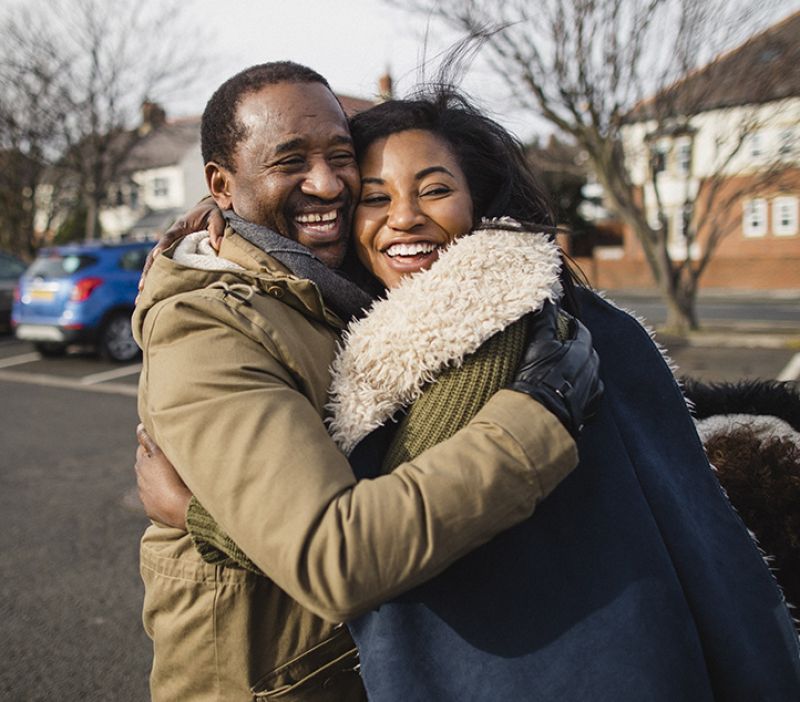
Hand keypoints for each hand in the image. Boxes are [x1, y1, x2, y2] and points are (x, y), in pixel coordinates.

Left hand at [135, 424, 191, 529]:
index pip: (143, 449)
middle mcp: (140, 480)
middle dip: (152, 462)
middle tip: (167, 458)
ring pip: (149, 483)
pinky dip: (160, 494)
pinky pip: (155, 499)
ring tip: (171, 477)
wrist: (175, 507)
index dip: (151, 445)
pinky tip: (171, 493)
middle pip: (145, 466)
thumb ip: (147, 441)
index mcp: (142, 464)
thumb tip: (138, 427)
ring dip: (157, 479)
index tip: (160, 442)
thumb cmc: (170, 477)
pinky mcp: (151, 509)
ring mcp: (145, 496)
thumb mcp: (160, 454)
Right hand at [137, 197, 225, 298]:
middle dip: (149, 271)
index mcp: (179, 227)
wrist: (208, 212)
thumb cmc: (212, 214)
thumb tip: (218, 245)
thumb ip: (217, 228)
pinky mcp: (174, 256)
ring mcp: (170, 248)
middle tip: (142, 287)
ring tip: (141, 298)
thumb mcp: (216, 216)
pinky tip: (151, 296)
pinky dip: (157, 281)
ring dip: (148, 281)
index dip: (163, 246)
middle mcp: (171, 239)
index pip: (169, 237)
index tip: (158, 255)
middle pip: (156, 256)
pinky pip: (163, 269)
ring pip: (156, 265)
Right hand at [509, 302, 602, 437]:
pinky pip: (589, 396)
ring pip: (590, 374)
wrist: (541, 414)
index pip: (581, 330)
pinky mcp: (588, 410)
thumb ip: (545, 318)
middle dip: (577, 346)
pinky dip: (581, 391)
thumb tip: (548, 297)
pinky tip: (571, 392)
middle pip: (588, 351)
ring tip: (565, 369)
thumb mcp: (538, 342)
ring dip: (580, 369)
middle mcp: (593, 369)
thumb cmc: (538, 375)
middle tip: (561, 345)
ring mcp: (592, 391)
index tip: (561, 322)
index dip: (570, 324)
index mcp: (583, 350)